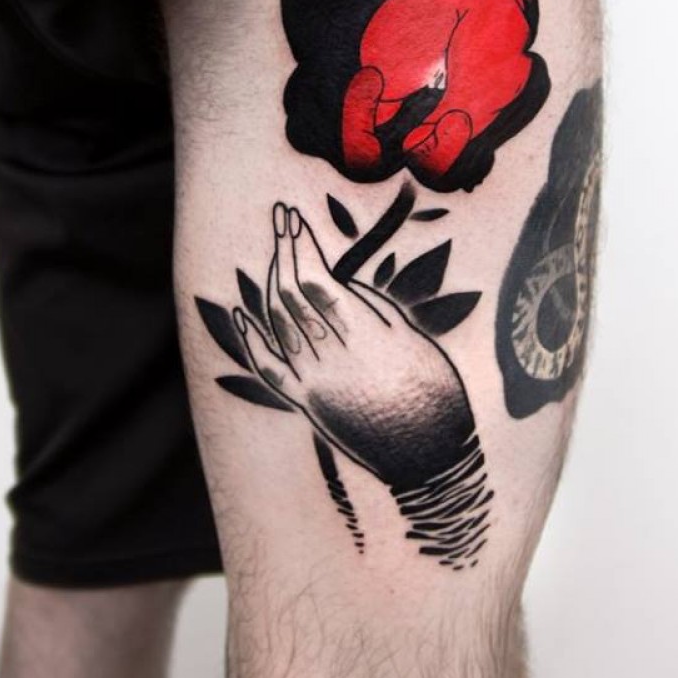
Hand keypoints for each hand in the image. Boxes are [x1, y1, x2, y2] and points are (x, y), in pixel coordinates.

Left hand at [233, 203, 476, 492]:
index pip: (314, 279)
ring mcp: (313, 384)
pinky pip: (269, 372)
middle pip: (289, 295)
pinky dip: (251, 342)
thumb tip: (335, 282)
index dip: (298, 245)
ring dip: (269, 283)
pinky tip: (240, 315)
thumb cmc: (438, 394)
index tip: (292, 215)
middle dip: (283, 251)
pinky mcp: (306, 407)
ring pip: (276, 324)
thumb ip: (371, 308)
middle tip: (279, 217)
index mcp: (362, 337)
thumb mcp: (412, 339)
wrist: (433, 462)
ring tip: (273, 249)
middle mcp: (329, 359)